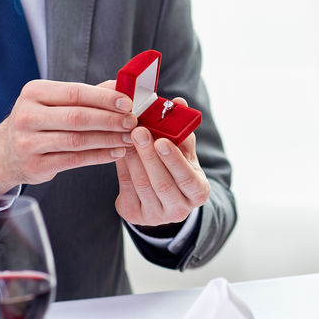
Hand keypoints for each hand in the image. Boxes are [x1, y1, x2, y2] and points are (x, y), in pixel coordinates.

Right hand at [0, 80, 137, 194]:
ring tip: (129, 138)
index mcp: (34, 93)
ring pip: (77, 140)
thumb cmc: (38, 121)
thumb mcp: (53, 101)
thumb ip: (87, 94)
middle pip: (77, 117)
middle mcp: (27, 115)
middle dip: (110, 120)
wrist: (4, 152)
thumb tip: (121, 86)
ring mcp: (28, 142)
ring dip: (108, 139)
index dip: (104, 98)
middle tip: (132, 122)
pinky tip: (116, 152)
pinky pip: (74, 160)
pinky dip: (99, 156)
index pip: (74, 93)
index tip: (127, 103)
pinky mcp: (35, 165)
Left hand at [114, 98, 210, 226]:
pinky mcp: (135, 215)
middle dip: (149, 155)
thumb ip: (182, 129)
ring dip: (133, 158)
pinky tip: (120, 149)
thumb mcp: (184, 152)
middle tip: (138, 131)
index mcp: (198, 193)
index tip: (162, 140)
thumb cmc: (175, 168)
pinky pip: (126, 188)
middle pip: (162, 183)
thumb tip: (179, 102)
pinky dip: (123, 166)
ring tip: (127, 136)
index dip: (174, 160)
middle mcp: (180, 209)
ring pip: (142, 185)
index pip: (188, 178)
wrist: (162, 198)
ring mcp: (156, 216)